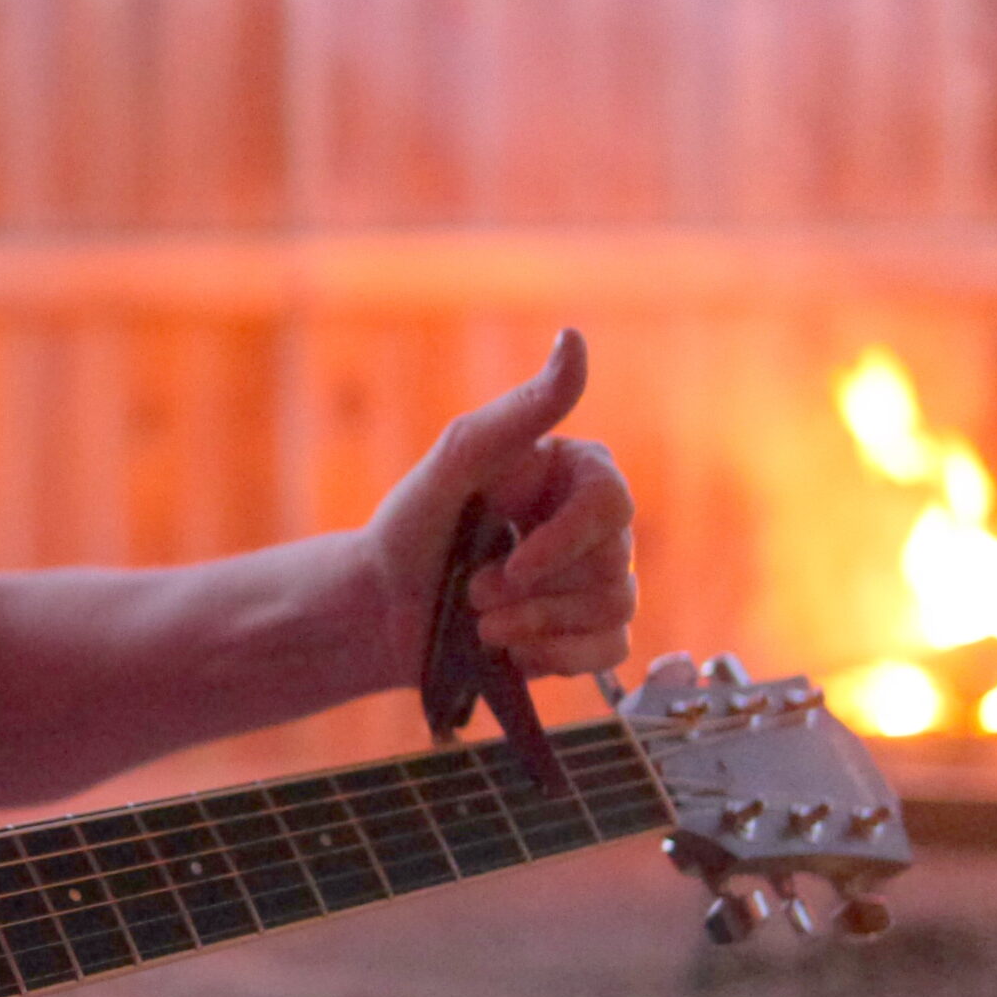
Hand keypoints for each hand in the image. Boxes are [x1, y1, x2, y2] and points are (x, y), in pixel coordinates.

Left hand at [361, 328, 635, 684]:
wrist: (382, 609)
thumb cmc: (413, 528)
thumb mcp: (456, 462)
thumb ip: (519, 410)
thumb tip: (573, 340)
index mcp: (574, 473)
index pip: (612, 503)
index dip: (566, 542)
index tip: (513, 565)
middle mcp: (595, 524)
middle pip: (613, 565)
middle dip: (532, 592)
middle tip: (473, 591)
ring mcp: (595, 580)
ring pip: (613, 610)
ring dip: (535, 625)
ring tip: (481, 622)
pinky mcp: (584, 632)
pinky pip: (610, 651)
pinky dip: (557, 656)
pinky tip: (511, 648)